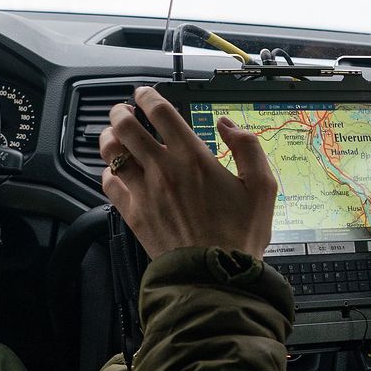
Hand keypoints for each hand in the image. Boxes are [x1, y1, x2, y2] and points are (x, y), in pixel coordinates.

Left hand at [99, 85, 277, 258]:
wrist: (214, 277)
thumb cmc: (239, 236)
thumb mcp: (262, 187)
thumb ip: (248, 147)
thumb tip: (228, 125)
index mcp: (192, 157)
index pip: (159, 112)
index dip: (147, 96)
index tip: (144, 94)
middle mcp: (162, 169)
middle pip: (126, 127)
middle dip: (120, 112)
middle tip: (123, 110)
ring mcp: (143, 192)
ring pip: (112, 153)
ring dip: (110, 138)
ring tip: (113, 135)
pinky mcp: (133, 214)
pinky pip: (109, 185)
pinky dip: (108, 173)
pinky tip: (115, 172)